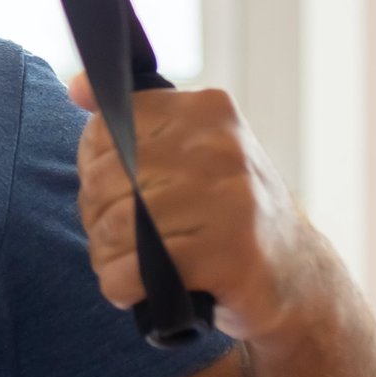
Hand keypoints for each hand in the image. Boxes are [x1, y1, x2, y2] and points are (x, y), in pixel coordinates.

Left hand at [70, 74, 317, 345]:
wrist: (299, 278)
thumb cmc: (228, 212)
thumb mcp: (194, 151)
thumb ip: (138, 119)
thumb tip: (76, 87)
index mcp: (208, 111)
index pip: (108, 127)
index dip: (93, 167)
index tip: (112, 192)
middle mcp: (222, 148)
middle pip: (107, 180)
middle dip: (95, 217)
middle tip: (111, 239)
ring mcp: (230, 201)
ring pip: (116, 227)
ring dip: (105, 256)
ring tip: (122, 264)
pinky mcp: (228, 256)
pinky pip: (136, 270)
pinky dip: (121, 285)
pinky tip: (136, 289)